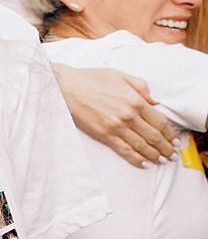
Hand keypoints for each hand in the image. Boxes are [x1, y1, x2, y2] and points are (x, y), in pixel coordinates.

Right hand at [55, 64, 177, 166]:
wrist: (64, 86)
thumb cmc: (90, 78)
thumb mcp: (119, 74)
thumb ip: (140, 86)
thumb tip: (155, 102)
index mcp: (135, 100)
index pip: (160, 122)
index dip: (170, 134)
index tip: (174, 140)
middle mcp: (128, 115)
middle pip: (154, 137)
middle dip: (166, 148)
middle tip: (172, 155)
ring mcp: (116, 127)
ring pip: (142, 146)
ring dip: (155, 155)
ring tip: (163, 160)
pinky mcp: (103, 135)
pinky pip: (125, 151)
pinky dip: (137, 159)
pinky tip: (145, 163)